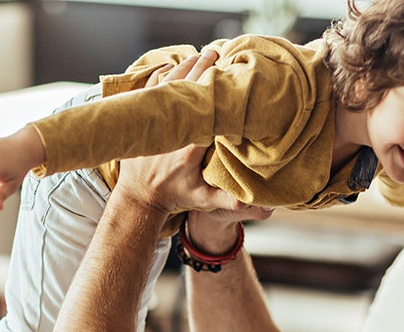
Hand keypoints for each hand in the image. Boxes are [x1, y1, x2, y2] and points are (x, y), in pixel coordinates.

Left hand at [117, 49, 242, 214]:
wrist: (140, 195)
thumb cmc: (176, 195)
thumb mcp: (205, 201)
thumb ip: (232, 202)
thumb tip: (263, 207)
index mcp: (188, 148)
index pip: (206, 113)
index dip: (218, 93)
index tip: (231, 78)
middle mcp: (171, 130)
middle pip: (188, 89)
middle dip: (203, 69)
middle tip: (219, 53)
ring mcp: (154, 121)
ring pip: (170, 84)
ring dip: (187, 66)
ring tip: (204, 54)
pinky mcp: (143, 117)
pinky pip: (154, 86)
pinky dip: (168, 72)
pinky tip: (181, 63)